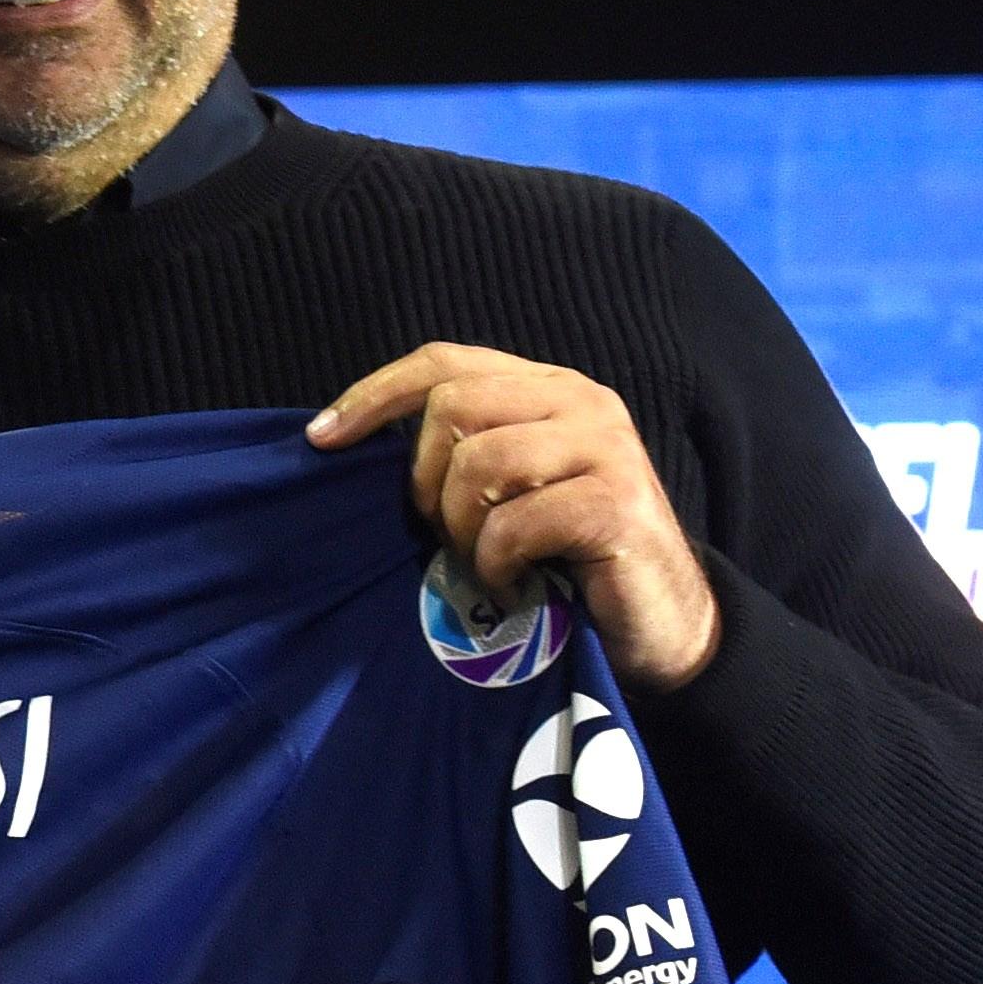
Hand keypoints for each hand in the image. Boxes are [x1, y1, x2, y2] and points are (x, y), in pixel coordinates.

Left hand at [312, 346, 719, 690]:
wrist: (661, 621)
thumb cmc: (567, 558)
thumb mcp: (510, 491)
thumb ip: (463, 454)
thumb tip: (355, 447)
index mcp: (548, 388)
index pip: (446, 361)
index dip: (376, 393)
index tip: (321, 439)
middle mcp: (581, 401)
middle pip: (454, 406)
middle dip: (426, 481)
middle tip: (447, 532)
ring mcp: (605, 448)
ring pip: (480, 462)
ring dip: (464, 528)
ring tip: (488, 561)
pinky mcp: (616, 504)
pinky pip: (514, 523)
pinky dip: (497, 564)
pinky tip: (516, 583)